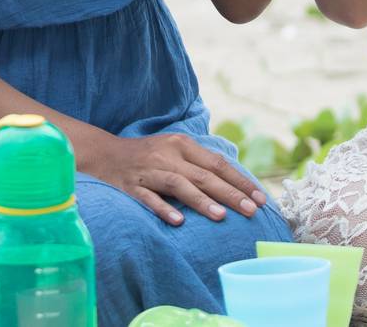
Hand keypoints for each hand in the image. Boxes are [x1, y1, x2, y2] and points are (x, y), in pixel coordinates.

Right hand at [78, 129, 266, 225]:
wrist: (105, 154)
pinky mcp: (131, 186)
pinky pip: (149, 198)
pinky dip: (164, 209)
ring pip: (179, 185)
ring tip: (222, 217)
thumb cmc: (149, 156)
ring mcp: (149, 171)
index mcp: (182, 144)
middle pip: (203, 175)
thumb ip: (200, 163)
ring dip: (201, 201)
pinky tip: (178, 222)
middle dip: (230, 193)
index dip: (240, 180)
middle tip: (252, 211)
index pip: (217, 163)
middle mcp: (167, 155)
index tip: (261, 198)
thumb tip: (236, 184)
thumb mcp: (175, 150)